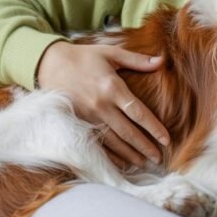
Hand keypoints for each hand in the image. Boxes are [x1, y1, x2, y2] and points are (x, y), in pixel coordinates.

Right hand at [36, 40, 169, 168]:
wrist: (50, 64)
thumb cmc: (84, 57)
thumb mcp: (111, 53)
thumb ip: (137, 60)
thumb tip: (161, 61)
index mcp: (112, 87)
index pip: (138, 113)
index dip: (154, 128)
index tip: (167, 140)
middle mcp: (101, 105)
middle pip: (128, 132)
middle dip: (145, 147)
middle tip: (159, 158)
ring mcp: (88, 117)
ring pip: (113, 141)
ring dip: (130, 154)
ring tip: (144, 163)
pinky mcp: (78, 123)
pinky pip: (97, 143)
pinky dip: (110, 155)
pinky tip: (121, 162)